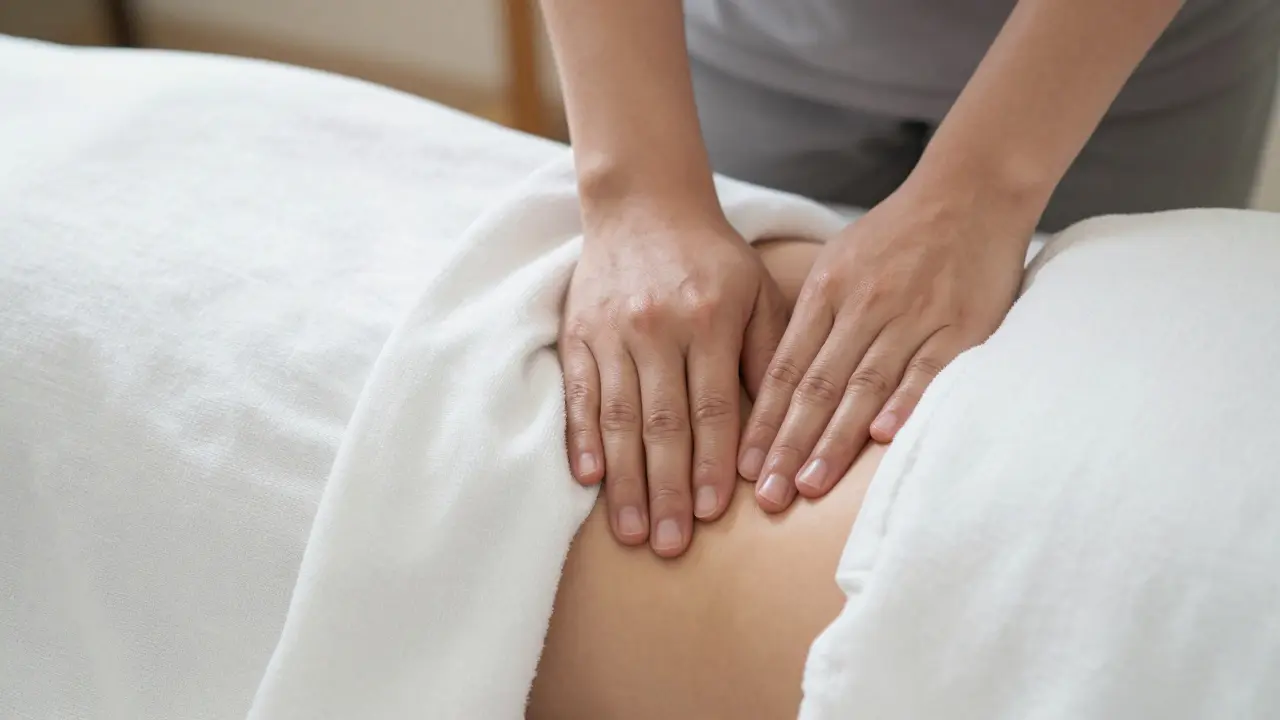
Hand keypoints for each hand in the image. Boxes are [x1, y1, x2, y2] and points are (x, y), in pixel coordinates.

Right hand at [560, 208, 787, 556]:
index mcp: (708, 319)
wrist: (643, 202)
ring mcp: (611, 332)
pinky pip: (577, 393)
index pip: (713, 407)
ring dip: (623, 481)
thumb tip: (781, 426)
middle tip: (668, 547)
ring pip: (617, 418)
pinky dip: (579, 438)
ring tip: (630, 532)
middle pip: (663, 424)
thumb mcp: (757, 290)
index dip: (710, 464)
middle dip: (666, 490)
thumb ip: (770, 353)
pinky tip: (587, 479)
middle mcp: (656, 328)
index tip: (711, 516)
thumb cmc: (711, 256)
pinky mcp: (577, 333)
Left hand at [738, 179, 1033, 511]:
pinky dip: (906, 402)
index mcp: (826, 292)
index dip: (764, 421)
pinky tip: (882, 436)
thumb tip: (776, 379)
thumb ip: (811, 318)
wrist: (969, 191)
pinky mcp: (960, 323)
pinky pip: (929, 368)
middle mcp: (862, 306)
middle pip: (817, 386)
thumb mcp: (838, 263)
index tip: (744, 467)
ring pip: (864, 384)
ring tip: (809, 484)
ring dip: (835, 439)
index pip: (786, 368)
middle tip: (767, 496)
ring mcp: (911, 315)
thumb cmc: (897, 235)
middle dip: (788, 444)